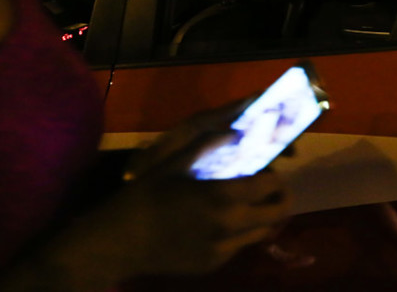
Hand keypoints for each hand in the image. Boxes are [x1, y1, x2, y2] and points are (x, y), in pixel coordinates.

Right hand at [97, 100, 294, 277]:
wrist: (117, 242)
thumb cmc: (145, 196)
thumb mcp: (175, 162)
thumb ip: (210, 145)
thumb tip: (237, 132)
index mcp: (223, 196)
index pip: (271, 184)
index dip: (272, 173)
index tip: (263, 167)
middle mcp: (230, 226)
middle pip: (279, 212)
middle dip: (279, 196)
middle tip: (266, 187)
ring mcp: (223, 250)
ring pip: (263, 232)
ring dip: (261, 216)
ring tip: (244, 204)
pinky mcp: (212, 265)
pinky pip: (239, 246)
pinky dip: (240, 233)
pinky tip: (219, 223)